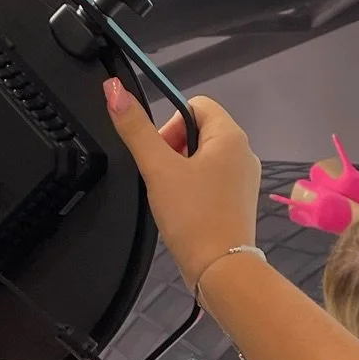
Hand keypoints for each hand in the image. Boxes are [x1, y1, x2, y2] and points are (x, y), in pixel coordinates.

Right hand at [103, 81, 261, 289]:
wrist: (220, 269)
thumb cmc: (192, 215)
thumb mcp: (157, 168)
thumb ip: (134, 128)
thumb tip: (113, 89)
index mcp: (231, 136)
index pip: (195, 105)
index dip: (170, 124)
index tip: (160, 154)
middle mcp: (244, 153)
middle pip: (199, 131)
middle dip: (174, 149)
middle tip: (163, 178)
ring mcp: (245, 179)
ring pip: (204, 157)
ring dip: (182, 170)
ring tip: (173, 197)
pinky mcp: (240, 201)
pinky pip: (212, 181)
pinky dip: (194, 189)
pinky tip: (186, 211)